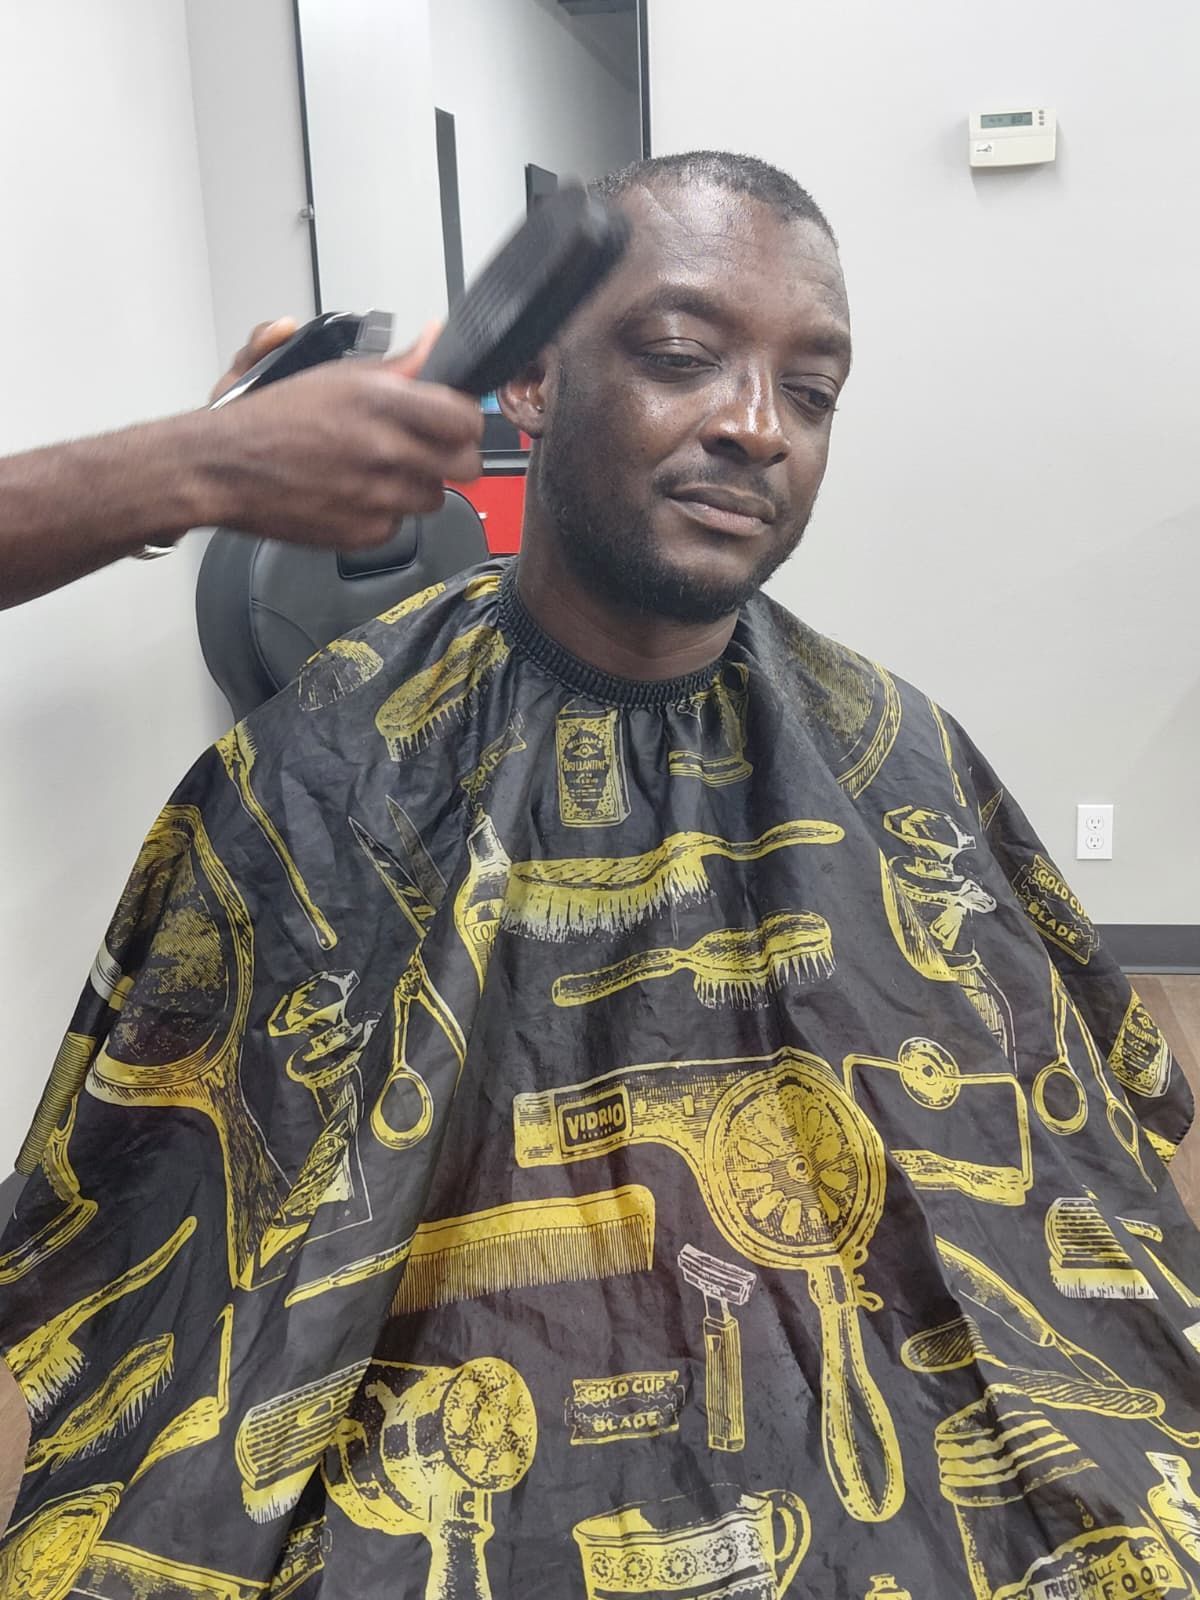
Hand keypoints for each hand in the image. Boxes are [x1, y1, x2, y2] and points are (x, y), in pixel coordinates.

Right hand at [198, 323, 483, 548]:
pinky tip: (357, 494)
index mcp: (379, 401)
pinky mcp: (365, 531)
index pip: (465, 417)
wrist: (222, 468)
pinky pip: (400, 524)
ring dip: (417, 485)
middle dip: (453, 457)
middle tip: (430, 450)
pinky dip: (384, 513)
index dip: (464, 420)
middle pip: (466, 464)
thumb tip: (434, 340)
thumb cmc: (269, 419)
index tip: (454, 422)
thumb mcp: (334, 375)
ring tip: (382, 471)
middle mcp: (383, 449)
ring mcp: (377, 495)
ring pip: (435, 497)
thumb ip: (396, 364)